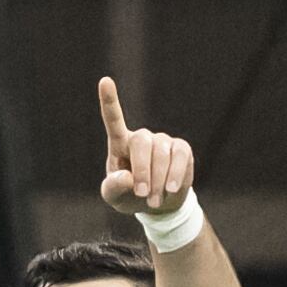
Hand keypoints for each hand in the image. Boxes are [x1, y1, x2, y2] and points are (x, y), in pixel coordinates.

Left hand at [97, 75, 194, 215]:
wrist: (158, 205)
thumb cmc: (129, 196)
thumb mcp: (114, 198)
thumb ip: (113, 188)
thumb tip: (127, 178)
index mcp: (120, 144)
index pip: (113, 120)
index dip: (109, 101)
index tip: (105, 81)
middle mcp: (142, 138)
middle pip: (142, 143)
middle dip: (142, 171)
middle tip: (143, 195)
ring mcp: (162, 141)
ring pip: (162, 153)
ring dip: (159, 181)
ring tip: (155, 201)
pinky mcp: (181, 148)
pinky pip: (181, 156)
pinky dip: (176, 176)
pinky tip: (171, 191)